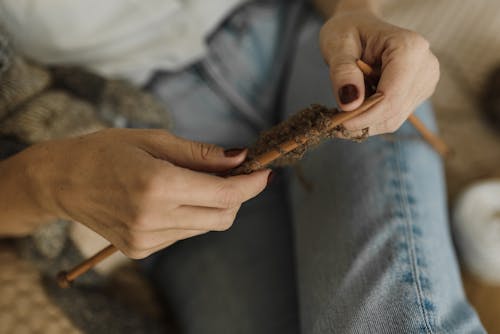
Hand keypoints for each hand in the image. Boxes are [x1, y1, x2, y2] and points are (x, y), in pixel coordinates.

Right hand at [32, 129, 269, 258]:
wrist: (62, 180)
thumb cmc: (106, 151)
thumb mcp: (155, 140)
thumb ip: (201, 154)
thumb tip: (240, 158)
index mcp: (157, 185)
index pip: (224, 194)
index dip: (251, 185)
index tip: (264, 173)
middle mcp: (153, 218)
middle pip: (223, 216)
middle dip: (237, 196)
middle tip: (235, 174)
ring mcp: (146, 239)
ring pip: (207, 227)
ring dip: (214, 205)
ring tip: (197, 181)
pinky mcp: (141, 249)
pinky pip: (185, 233)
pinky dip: (192, 215)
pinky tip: (174, 198)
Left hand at [319, 7, 439, 134]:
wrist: (360, 27)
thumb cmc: (348, 31)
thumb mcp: (337, 46)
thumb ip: (343, 73)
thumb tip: (349, 105)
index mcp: (409, 48)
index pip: (390, 96)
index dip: (363, 116)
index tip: (337, 123)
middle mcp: (425, 66)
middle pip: (394, 111)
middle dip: (362, 120)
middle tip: (334, 118)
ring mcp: (425, 82)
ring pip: (393, 119)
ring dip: (366, 120)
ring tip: (345, 104)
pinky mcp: (419, 94)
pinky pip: (393, 117)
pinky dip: (371, 118)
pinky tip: (357, 104)